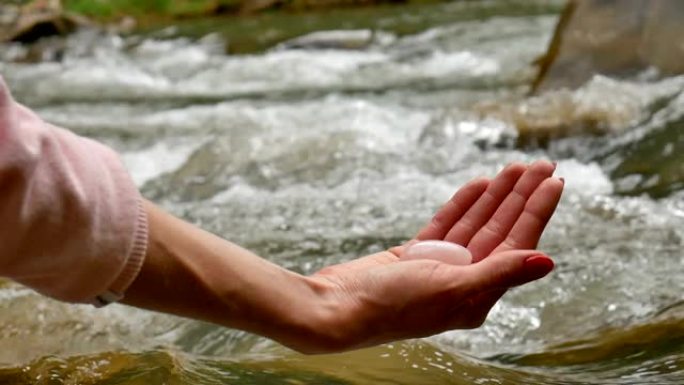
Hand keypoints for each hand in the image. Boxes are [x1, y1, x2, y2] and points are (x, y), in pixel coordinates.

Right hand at [299, 161, 562, 352]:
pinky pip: (447, 225)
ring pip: (475, 224)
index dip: (536, 211)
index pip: (517, 244)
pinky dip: (462, 205)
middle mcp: (463, 281)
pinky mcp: (414, 257)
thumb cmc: (393, 306)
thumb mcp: (452, 289)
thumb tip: (547, 261)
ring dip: (495, 196)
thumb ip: (501, 273)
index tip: (553, 181)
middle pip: (500, 230)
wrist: (337, 308)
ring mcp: (438, 267)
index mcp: (478, 294)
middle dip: (520, 197)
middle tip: (541, 165)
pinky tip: (478, 186)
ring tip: (514, 168)